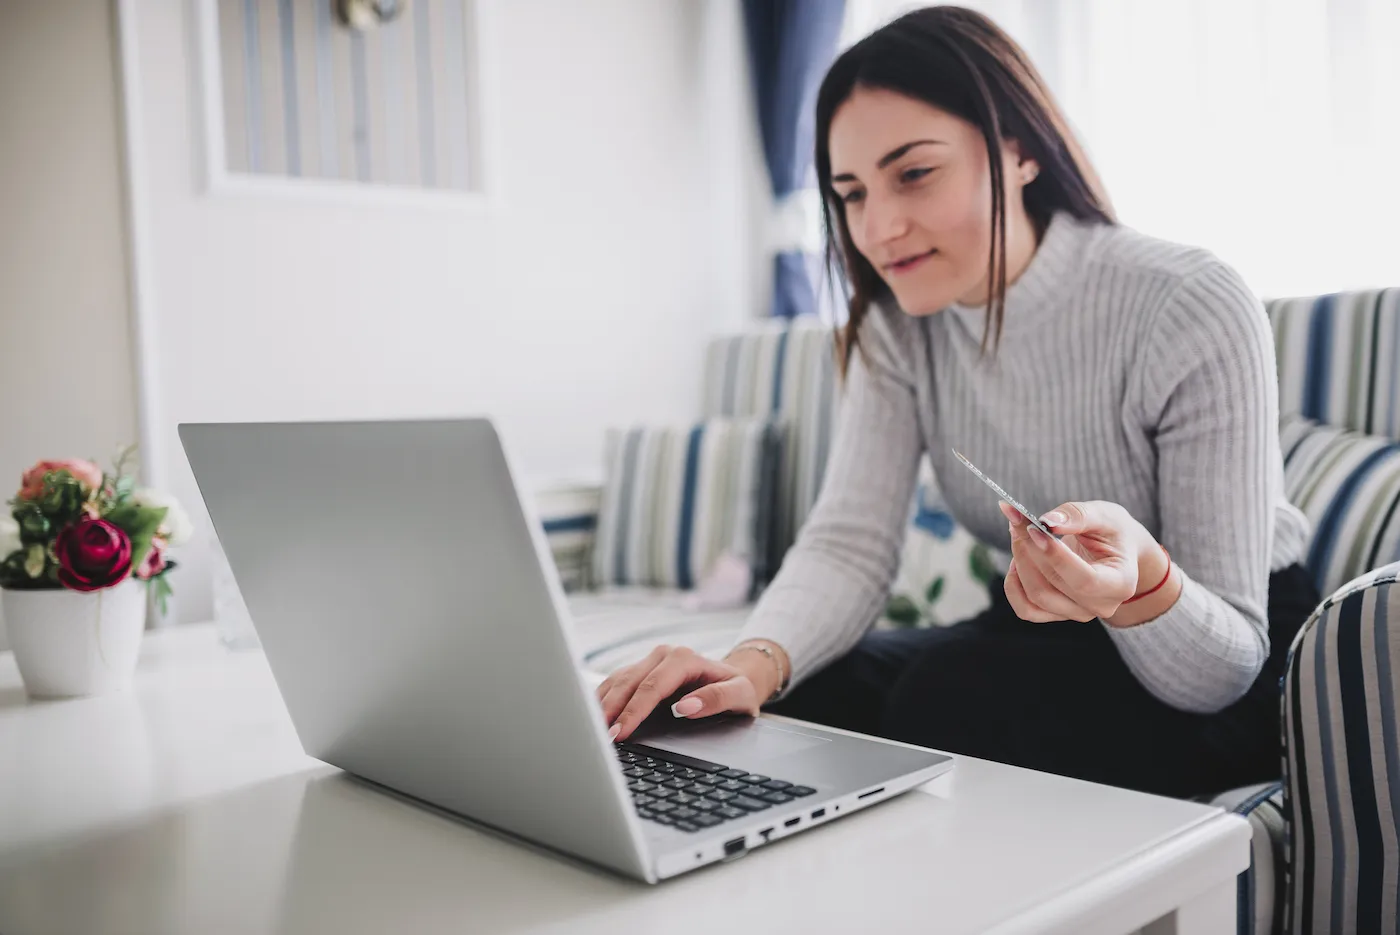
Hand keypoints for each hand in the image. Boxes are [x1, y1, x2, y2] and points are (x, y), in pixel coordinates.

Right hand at [595, 645, 768, 742]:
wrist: (735, 677)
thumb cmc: (738, 688)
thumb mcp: (740, 695)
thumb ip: (716, 699)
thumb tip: (686, 707)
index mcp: (685, 658)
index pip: (652, 687)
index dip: (634, 711)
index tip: (621, 732)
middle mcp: (664, 654)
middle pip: (629, 683)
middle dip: (612, 710)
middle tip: (600, 738)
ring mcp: (650, 660)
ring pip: (618, 681)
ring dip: (603, 705)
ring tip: (590, 730)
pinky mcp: (642, 670)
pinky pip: (617, 683)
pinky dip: (604, 699)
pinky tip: (594, 716)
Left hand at [999, 500, 1166, 624]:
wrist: (1116, 552)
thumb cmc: (1114, 533)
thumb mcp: (1106, 516)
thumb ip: (1079, 516)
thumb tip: (1047, 522)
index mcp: (1120, 583)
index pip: (1083, 580)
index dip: (1054, 556)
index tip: (1033, 528)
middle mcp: (1099, 605)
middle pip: (1052, 586)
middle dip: (1030, 549)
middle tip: (1017, 519)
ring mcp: (1077, 613)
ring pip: (1036, 596)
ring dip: (1020, 562)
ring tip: (1018, 532)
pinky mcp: (1057, 614)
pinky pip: (1026, 609)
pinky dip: (1013, 585)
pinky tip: (1016, 561)